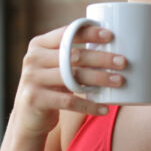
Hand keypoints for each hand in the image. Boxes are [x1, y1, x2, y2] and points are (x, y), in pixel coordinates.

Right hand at [12, 24, 126, 138]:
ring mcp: (32, 79)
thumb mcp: (55, 66)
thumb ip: (71, 54)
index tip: (111, 36)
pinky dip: (89, 106)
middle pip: (73, 56)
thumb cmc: (51, 86)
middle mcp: (33, 59)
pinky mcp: (35, 99)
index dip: (89, 33)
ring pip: (73, 77)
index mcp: (39, 44)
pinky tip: (105, 108)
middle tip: (123, 62)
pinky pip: (69, 102)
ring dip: (100, 79)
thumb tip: (113, 45)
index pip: (66, 33)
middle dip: (101, 58)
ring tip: (120, 81)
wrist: (27, 116)